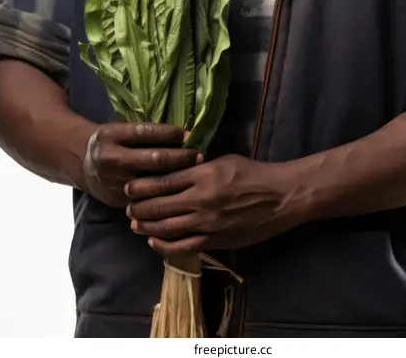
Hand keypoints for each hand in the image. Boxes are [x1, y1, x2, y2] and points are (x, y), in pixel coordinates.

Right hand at [82, 122, 201, 208]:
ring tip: (196, 173)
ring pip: (153, 182)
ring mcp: (115, 181)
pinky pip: (146, 198)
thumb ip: (143, 131)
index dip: (170, 134)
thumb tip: (180, 133)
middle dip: (181, 157)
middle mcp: (112, 158)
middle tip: (200, 155)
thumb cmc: (111, 140)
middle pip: (154, 159)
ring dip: (177, 177)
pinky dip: (165, 194)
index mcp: (112, 135)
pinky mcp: (118, 199)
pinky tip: (181, 190)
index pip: (146, 132)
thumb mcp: (120, 128)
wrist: (81, 162)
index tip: (189, 135)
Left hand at [124, 153, 301, 256]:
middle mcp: (201, 200)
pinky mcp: (214, 241)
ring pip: (166, 229)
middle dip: (138, 208)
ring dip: (146, 227)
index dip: (141, 186)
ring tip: (134, 224)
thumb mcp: (224, 159)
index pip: (163, 181)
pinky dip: (164, 246)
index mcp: (203, 175)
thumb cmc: (253, 173)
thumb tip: (175, 166)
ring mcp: (207, 223)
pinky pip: (183, 247)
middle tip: (126, 207)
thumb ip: (198, 166)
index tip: (128, 187)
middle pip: (159, 206)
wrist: (279, 198)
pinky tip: (154, 242)